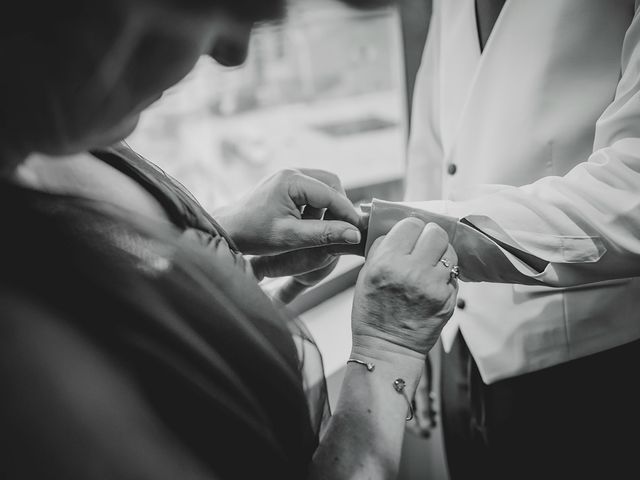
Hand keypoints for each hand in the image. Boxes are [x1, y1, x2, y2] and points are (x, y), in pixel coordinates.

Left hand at [215, 169, 366, 255]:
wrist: (227, 231)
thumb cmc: (254, 234)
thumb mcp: (291, 237)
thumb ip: (323, 234)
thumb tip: (354, 235)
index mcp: (292, 180)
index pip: (331, 194)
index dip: (348, 213)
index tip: (360, 232)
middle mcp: (292, 172)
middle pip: (331, 184)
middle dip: (340, 207)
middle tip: (343, 231)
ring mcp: (289, 176)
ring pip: (324, 187)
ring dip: (329, 208)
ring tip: (322, 230)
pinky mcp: (287, 185)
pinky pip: (313, 192)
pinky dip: (318, 208)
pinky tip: (310, 225)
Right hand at [351, 218, 458, 359]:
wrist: (387, 348)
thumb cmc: (372, 313)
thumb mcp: (365, 275)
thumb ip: (382, 248)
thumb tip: (399, 230)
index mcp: (387, 262)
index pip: (411, 224)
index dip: (410, 228)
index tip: (409, 235)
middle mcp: (412, 271)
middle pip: (436, 233)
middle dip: (429, 236)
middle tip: (423, 246)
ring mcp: (433, 286)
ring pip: (449, 252)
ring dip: (440, 255)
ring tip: (429, 265)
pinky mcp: (448, 299)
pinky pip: (453, 274)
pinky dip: (444, 275)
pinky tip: (432, 284)